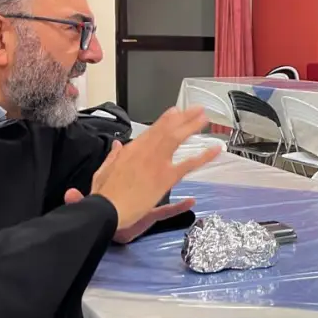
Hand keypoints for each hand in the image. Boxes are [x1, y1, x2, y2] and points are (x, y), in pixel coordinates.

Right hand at [65, 107, 220, 235]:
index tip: (175, 112)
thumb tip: (117, 145)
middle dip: (182, 117)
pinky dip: (203, 156)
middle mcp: (146, 151)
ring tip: (204, 118)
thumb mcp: (102, 171)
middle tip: (196, 109)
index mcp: (131, 150)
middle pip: (167, 129)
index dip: (166, 120)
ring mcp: (157, 162)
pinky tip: (215, 149)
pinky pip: (189, 164)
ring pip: (177, 138)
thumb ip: (112, 156)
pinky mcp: (166, 177)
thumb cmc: (104, 195)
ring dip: (192, 126)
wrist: (108, 208)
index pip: (152, 130)